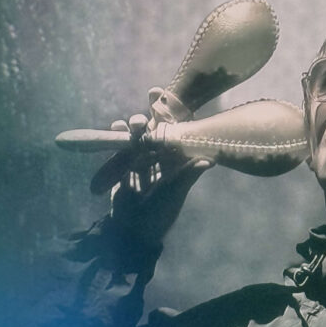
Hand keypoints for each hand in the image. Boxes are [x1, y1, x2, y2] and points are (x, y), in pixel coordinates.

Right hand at [108, 108, 212, 246]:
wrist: (133, 231)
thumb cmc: (160, 214)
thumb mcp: (174, 194)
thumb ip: (188, 175)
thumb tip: (210, 159)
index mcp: (176, 160)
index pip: (178, 131)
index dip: (175, 113)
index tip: (172, 95)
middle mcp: (160, 156)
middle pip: (157, 128)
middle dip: (153, 111)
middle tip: (151, 99)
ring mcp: (140, 158)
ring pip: (138, 135)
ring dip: (134, 124)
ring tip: (132, 123)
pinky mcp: (122, 164)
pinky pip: (119, 146)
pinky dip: (116, 136)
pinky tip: (116, 128)